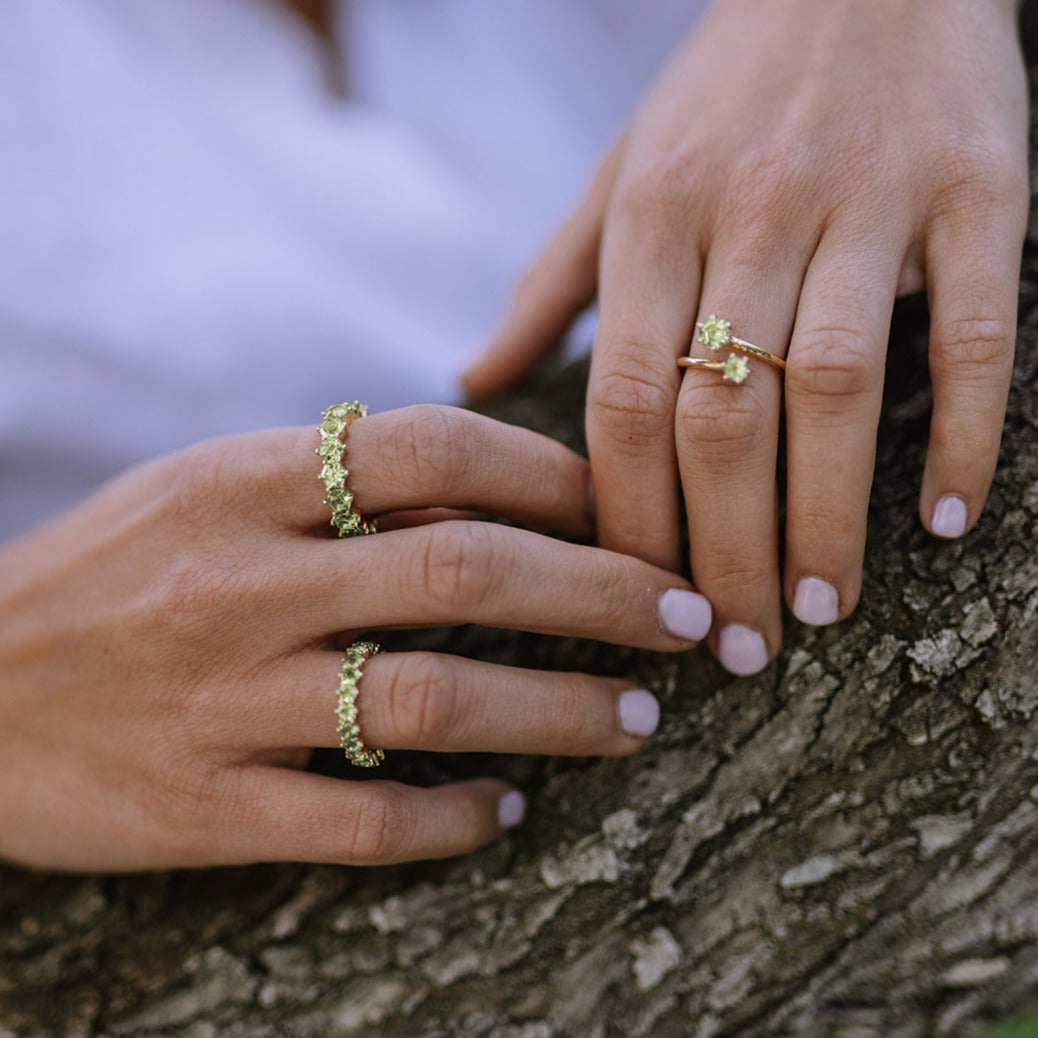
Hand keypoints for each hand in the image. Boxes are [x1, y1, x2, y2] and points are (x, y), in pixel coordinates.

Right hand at [0, 406, 710, 871]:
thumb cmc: (112, 573)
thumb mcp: (208, 490)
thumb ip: (341, 486)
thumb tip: (498, 494)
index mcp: (246, 481)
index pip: (436, 449)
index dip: (554, 474)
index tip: (627, 508)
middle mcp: (243, 583)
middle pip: (468, 573)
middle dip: (604, 594)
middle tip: (687, 616)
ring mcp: (224, 700)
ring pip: (435, 702)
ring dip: (559, 713)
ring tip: (638, 719)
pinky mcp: (204, 807)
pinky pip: (362, 819)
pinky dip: (457, 817)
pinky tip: (511, 810)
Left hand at [465, 0, 1028, 672]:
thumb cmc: (726, 91)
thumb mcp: (619, 174)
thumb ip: (549, 286)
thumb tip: (473, 382)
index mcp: (653, 219)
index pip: (625, 402)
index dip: (631, 519)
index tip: (642, 605)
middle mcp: (750, 212)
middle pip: (723, 416)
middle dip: (724, 549)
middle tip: (735, 646)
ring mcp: (868, 200)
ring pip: (836, 388)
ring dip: (826, 516)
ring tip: (817, 610)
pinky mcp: (977, 191)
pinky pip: (973, 332)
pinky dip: (967, 434)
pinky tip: (946, 521)